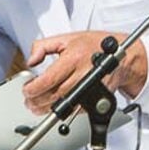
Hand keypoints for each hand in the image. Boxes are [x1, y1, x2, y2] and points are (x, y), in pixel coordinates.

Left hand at [21, 31, 147, 115]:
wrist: (121, 56)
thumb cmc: (95, 46)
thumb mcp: (66, 38)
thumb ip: (43, 46)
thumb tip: (31, 60)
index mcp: (74, 58)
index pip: (49, 79)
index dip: (33, 88)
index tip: (27, 89)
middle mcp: (83, 75)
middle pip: (54, 95)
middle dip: (36, 101)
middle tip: (28, 99)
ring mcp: (90, 89)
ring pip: (63, 106)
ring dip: (45, 109)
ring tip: (36, 105)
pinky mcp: (95, 100)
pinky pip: (75, 111)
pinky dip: (61, 111)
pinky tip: (52, 106)